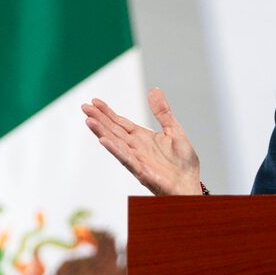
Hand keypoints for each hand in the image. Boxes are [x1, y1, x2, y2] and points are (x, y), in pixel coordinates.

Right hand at [82, 88, 201, 195]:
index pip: (121, 123)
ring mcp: (137, 159)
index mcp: (143, 138)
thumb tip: (154, 89)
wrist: (191, 185)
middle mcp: (136, 147)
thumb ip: (163, 112)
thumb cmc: (183, 162)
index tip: (94, 101)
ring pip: (116, 143)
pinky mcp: (142, 172)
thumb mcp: (175, 130)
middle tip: (84, 107)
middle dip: (99, 119)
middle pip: (114, 131)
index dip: (108, 112)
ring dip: (102, 132)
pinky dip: (116, 150)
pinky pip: (127, 159)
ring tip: (89, 121)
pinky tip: (104, 141)